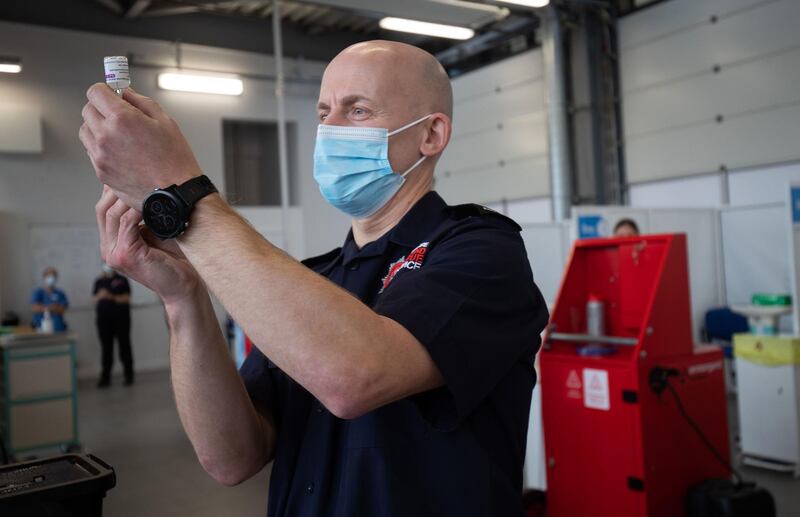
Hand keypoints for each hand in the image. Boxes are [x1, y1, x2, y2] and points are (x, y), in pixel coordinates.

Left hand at [79, 84, 201, 208]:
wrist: (175, 194)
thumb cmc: (175, 160)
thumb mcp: (165, 122)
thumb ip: (141, 102)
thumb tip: (126, 94)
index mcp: (122, 118)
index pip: (95, 92)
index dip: (105, 91)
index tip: (112, 94)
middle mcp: (106, 135)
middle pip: (87, 110)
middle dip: (101, 108)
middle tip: (117, 114)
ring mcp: (100, 155)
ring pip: (85, 131)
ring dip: (97, 127)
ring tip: (118, 135)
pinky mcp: (100, 171)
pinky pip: (91, 151)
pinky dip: (100, 147)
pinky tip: (120, 151)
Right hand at [97, 185, 200, 304]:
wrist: (185, 286)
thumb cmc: (176, 259)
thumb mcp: (156, 231)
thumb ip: (145, 215)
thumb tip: (145, 185)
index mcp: (112, 243)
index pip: (103, 209)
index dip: (114, 190)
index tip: (131, 173)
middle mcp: (108, 249)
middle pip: (102, 209)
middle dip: (118, 189)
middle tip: (136, 173)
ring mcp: (114, 253)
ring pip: (112, 214)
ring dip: (129, 197)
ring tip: (145, 184)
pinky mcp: (126, 255)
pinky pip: (127, 224)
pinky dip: (138, 209)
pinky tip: (152, 201)